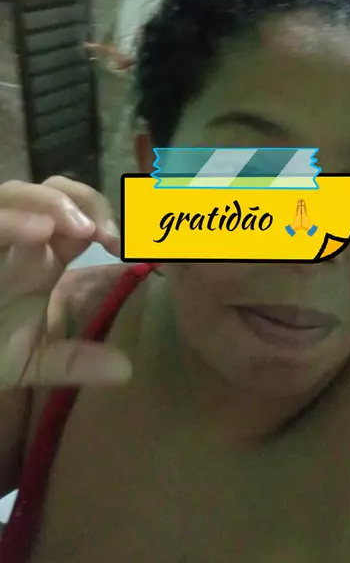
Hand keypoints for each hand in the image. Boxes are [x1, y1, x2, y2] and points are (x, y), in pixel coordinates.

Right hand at [0, 178, 131, 389]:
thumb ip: (74, 362)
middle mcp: (16, 239)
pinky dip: (9, 220)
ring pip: (14, 193)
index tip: (125, 245)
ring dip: (50, 202)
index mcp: (40, 258)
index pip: (79, 217)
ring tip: (78, 228)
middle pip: (51, 192)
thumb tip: (125, 369)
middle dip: (83, 200)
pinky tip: (37, 231)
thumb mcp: (30, 362)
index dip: (104, 220)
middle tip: (104, 232)